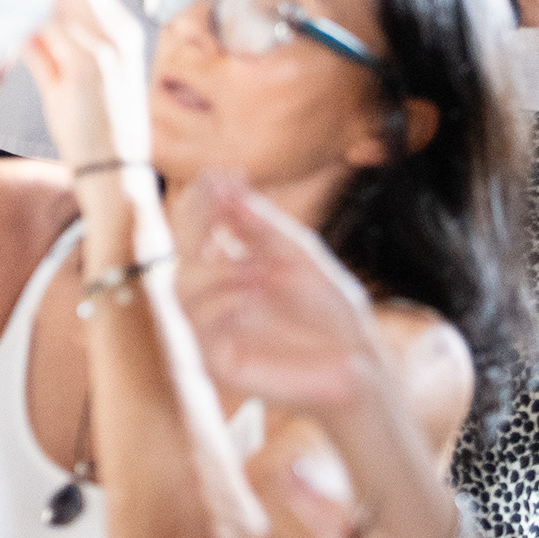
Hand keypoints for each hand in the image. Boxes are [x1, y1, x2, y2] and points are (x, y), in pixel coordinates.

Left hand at [25, 0, 155, 178]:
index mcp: (119, 30)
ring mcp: (106, 45)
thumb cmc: (93, 133)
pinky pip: (51, 21)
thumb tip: (17, 20)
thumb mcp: (68, 82)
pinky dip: (23, 11)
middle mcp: (117, 30)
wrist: (115, 174)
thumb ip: (44, 48)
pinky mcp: (91, 65)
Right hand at [178, 170, 397, 429]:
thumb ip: (261, 225)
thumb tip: (226, 186)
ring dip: (217, 269)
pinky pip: (198, 327)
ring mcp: (214, 329)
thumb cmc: (331, 310)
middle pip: (181, 252)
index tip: (223, 175)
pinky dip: (223, 303)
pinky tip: (253, 295)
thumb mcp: (298, 255)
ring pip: (182, 288)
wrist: (357, 362)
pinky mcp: (217, 361)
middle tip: (221, 204)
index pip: (199, 228)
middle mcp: (216, 295)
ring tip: (258, 269)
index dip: (204, 199)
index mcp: (232, 266)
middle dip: (197, 223)